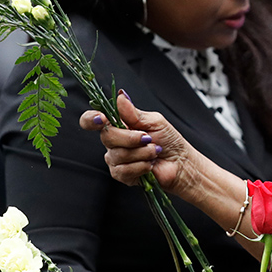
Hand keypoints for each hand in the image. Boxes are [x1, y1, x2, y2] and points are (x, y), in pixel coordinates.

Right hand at [79, 92, 195, 195]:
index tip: (101, 119)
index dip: (91, 119)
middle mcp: (114, 141)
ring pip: (117, 155)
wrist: (180, 162)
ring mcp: (115, 158)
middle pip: (106, 137)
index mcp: (119, 124)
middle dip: (131, 138)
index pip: (93, 120)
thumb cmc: (168, 139)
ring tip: (154, 151)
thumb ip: (134, 112)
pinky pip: (123, 170)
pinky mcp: (121, 174)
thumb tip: (120, 96)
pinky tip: (149, 164)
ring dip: (141, 153)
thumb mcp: (154, 121)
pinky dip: (141, 166)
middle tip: (148, 138)